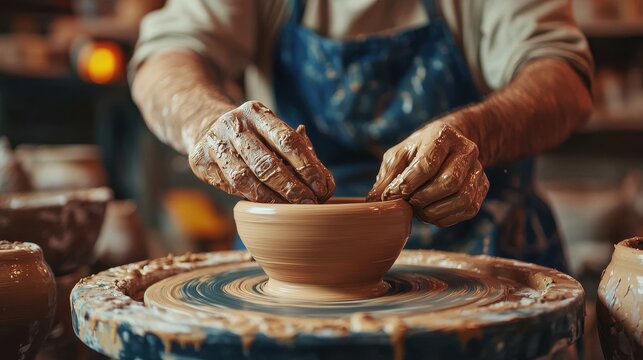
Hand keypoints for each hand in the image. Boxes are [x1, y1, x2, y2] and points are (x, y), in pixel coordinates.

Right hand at [189, 101, 334, 203]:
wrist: (204, 125)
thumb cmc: (254, 135)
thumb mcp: (273, 131)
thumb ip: (300, 152)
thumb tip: (326, 183)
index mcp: (256, 112)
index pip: (286, 140)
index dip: (307, 166)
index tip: (322, 187)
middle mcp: (232, 124)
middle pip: (265, 162)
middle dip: (290, 187)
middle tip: (308, 204)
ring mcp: (213, 142)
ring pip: (244, 178)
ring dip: (270, 198)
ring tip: (290, 210)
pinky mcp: (199, 162)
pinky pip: (228, 187)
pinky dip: (249, 198)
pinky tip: (266, 206)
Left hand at [367, 121, 488, 226]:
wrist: (449, 147)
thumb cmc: (418, 151)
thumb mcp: (398, 155)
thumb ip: (387, 177)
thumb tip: (375, 201)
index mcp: (443, 135)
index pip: (428, 164)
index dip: (409, 184)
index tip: (394, 193)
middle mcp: (467, 150)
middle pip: (449, 183)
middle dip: (423, 199)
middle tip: (408, 203)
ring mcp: (478, 169)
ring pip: (462, 199)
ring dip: (435, 211)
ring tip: (418, 209)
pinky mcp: (482, 188)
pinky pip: (468, 210)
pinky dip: (446, 217)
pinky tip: (431, 212)